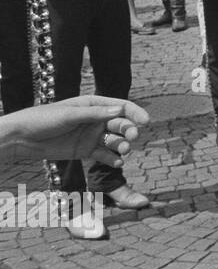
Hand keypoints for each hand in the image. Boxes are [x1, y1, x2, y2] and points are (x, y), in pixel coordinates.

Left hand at [0, 96, 149, 166]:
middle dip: (129, 130)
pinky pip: (105, 155)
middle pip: (121, 124)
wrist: (21, 138)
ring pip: (115, 140)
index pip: (121, 106)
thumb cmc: (42, 119)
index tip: (146, 121)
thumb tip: (120, 110)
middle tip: (132, 138)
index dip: (135, 112)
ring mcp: (92, 136)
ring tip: (123, 151)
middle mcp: (96, 120)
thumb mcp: (69, 114)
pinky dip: (113, 159)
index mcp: (93, 105)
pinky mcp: (86, 151)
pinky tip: (117, 163)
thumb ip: (95, 114)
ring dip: (122, 145)